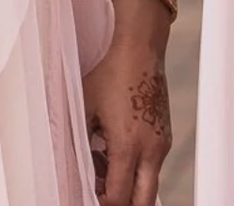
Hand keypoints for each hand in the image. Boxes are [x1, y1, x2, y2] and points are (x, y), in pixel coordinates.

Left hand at [83, 19, 170, 205]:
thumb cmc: (110, 70)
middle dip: (121, 202)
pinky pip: (151, 165)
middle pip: (142, 201)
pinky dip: (133, 167)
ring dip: (126, 184)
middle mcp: (151, 149)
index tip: (86, 197)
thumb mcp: (83, 107)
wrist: (138, 44)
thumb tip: (69, 165)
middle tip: (98, 193)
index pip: (119, 198)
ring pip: (148, 183)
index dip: (101, 204)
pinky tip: (109, 147)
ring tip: (98, 163)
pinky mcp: (164, 134)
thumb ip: (76, 141)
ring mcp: (161, 142)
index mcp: (129, 145)